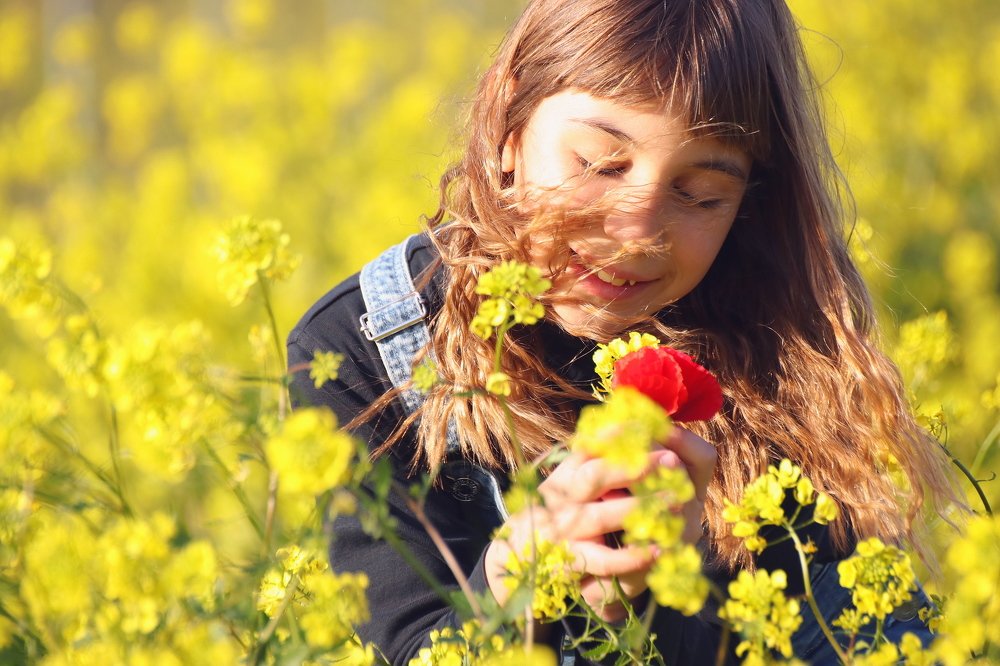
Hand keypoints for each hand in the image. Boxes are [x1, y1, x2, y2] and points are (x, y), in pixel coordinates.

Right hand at [484, 427, 715, 622]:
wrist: (517, 559)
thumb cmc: (556, 514)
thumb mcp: (567, 482)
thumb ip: (592, 459)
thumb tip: (632, 426)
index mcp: (564, 473)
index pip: (588, 444)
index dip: (616, 432)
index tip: (647, 424)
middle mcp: (559, 498)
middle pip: (593, 476)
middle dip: (634, 466)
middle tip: (669, 459)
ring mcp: (560, 529)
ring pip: (598, 517)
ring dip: (638, 508)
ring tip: (674, 501)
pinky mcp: (566, 561)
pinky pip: (600, 560)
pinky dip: (629, 557)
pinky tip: (656, 551)